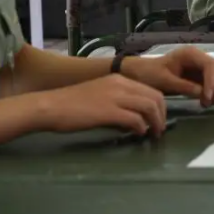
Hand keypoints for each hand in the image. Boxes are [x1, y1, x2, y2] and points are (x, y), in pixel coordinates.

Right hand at [41, 74, 166, 136]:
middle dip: (162, 115)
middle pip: (155, 97)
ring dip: (155, 122)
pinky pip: (134, 119)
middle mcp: (121, 84)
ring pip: (149, 107)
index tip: (159, 120)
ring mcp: (115, 96)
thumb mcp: (100, 95)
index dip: (160, 107)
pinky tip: (138, 134)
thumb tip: (133, 119)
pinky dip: (141, 127)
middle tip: (159, 129)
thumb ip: (118, 102)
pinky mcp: (108, 111)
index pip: (151, 90)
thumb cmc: (72, 105)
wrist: (51, 106)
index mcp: (119, 79)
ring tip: (153, 134)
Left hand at [123, 47, 213, 106]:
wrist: (140, 74)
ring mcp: (202, 67)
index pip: (210, 65)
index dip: (212, 81)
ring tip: (209, 103)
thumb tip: (202, 94)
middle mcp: (199, 58)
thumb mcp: (164, 81)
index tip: (207, 98)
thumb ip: (184, 86)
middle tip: (210, 102)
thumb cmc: (149, 75)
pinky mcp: (202, 76)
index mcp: (190, 54)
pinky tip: (208, 101)